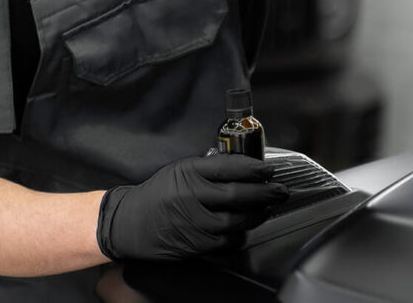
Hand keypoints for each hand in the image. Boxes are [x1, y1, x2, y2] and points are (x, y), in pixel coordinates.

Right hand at [96, 153, 288, 260]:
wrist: (131, 223)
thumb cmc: (158, 193)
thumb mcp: (180, 170)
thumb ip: (208, 168)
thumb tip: (243, 167)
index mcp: (189, 173)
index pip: (228, 167)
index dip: (253, 168)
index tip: (269, 169)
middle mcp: (193, 197)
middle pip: (237, 195)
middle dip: (264, 192)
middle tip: (280, 190)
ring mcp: (195, 224)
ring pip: (236, 221)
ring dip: (257, 214)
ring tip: (268, 207)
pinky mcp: (196, 245)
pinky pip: (227, 241)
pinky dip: (241, 234)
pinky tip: (247, 227)